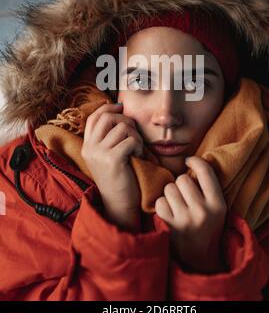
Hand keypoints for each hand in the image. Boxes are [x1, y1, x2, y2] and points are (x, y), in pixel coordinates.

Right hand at [81, 102, 143, 231]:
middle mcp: (89, 148)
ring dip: (135, 136)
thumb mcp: (107, 156)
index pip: (93, 117)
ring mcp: (99, 153)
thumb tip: (120, 111)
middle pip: (108, 117)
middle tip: (134, 135)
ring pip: (122, 127)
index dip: (108, 108)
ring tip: (136, 149)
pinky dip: (138, 146)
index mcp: (86, 146)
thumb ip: (108, 137)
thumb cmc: (118, 178)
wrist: (119, 204)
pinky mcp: (112, 159)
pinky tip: (137, 157)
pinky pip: (130, 140)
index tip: (121, 107)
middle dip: (126, 121)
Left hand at [155, 156, 226, 273]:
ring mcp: (185, 220)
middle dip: (181, 184)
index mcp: (218, 204)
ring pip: (169, 189)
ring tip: (177, 206)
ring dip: (170, 195)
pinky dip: (161, 206)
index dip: (195, 161)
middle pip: (183, 179)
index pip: (205, 171)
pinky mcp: (169, 227)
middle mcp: (203, 212)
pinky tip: (169, 214)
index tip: (189, 162)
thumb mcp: (216, 208)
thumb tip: (191, 160)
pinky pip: (159, 202)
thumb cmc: (206, 226)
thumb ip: (207, 187)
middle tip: (184, 195)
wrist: (199, 260)